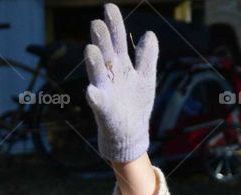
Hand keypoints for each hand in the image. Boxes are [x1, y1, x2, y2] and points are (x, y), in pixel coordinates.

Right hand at [83, 3, 157, 164]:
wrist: (130, 136)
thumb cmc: (136, 106)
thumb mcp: (146, 79)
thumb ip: (147, 57)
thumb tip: (150, 34)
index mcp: (121, 65)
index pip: (117, 40)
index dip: (114, 24)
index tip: (109, 7)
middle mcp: (110, 75)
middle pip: (105, 53)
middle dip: (101, 40)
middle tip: (97, 25)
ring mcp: (105, 92)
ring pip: (98, 75)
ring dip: (94, 63)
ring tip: (91, 50)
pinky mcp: (104, 111)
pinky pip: (98, 103)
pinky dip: (95, 97)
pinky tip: (92, 92)